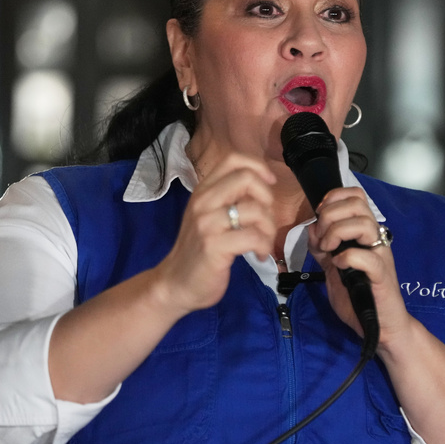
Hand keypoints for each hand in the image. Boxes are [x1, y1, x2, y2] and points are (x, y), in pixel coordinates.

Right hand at [154, 153, 276, 314]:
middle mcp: (204, 201)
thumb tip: (263, 186)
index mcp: (204, 190)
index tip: (269, 186)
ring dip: (270, 229)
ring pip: (256, 209)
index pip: (233, 159)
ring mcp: (208, 223)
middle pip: (248, 178)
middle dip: (268, 199)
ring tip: (263, 243)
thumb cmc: (198, 251)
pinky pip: (253, 236)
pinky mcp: (214, 246)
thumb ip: (230, 199)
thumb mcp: (209, 216)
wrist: (175, 284)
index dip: (259, 167)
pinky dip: (264, 246)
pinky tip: (258, 255)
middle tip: (265, 221)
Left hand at [307, 187, 413, 346]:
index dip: (334, 198)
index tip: (320, 215)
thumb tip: (312, 228)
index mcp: (364, 233)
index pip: (355, 196)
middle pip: (357, 203)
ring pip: (363, 224)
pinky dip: (347, 257)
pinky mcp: (382, 275)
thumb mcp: (333, 266)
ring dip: (337, 233)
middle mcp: (375, 239)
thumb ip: (323, 247)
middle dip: (331, 215)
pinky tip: (338, 266)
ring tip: (328, 250)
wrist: (380, 326)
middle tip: (323, 238)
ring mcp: (380, 255)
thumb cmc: (359, 296)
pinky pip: (366, 257)